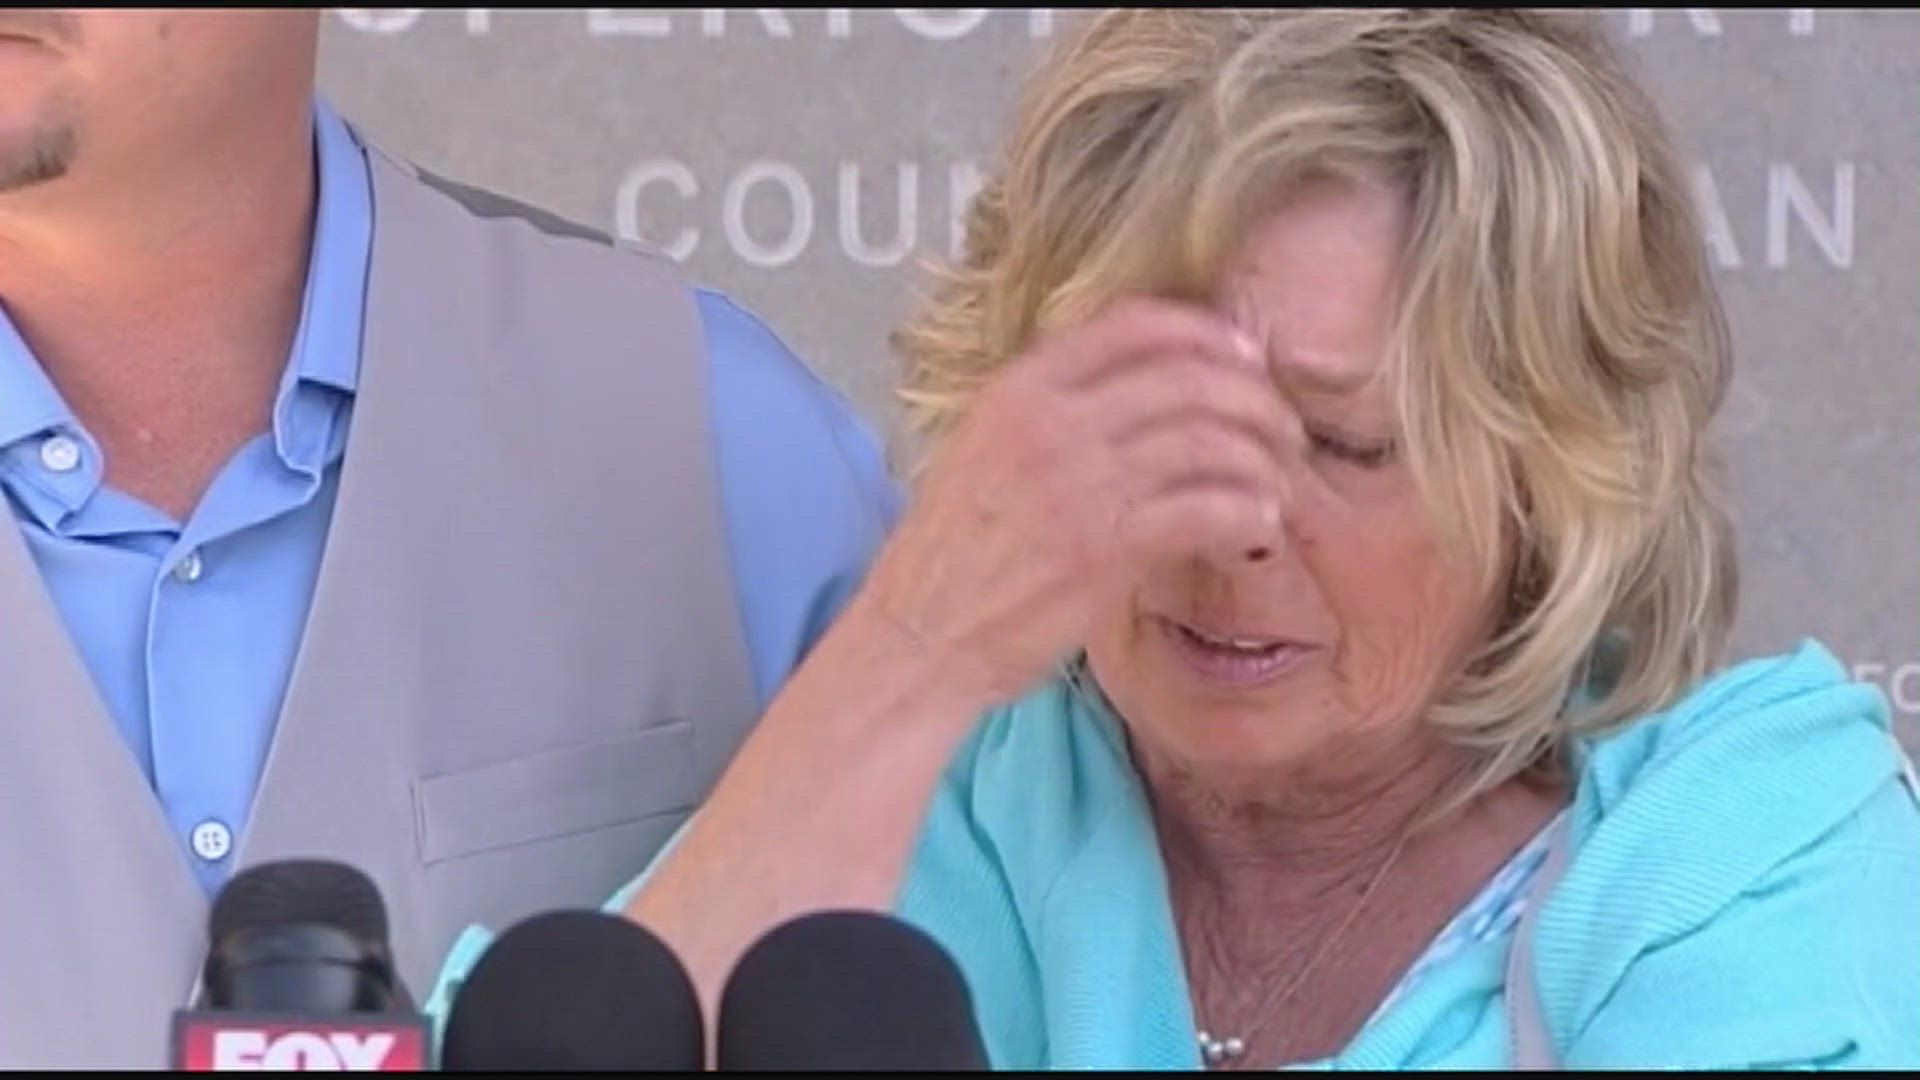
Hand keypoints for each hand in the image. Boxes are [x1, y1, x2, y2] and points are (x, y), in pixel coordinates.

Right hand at [854, 296, 1302, 705]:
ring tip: (1276, 485)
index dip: (1208, 334)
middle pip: (1190, 376)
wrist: (920, 636)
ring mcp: (1079, 485)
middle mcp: (1051, 423)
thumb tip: (1143, 391)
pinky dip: (1248, 513)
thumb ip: (1053, 412)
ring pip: (1209, 440)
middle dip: (1255, 398)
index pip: (1137, 324)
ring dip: (1262, 460)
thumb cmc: (955, 554)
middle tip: (1283, 431)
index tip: (1246, 359)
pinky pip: (1207, 509)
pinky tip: (1256, 529)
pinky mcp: (1104, 550)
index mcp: (1021, 388)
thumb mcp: (986, 449)